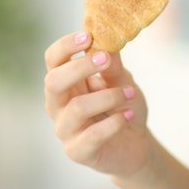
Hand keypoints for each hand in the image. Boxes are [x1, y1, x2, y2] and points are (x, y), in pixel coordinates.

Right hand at [43, 31, 151, 177]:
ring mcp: (65, 129)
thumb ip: (112, 64)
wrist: (136, 144)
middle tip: (105, 58)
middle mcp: (58, 105)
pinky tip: (129, 115)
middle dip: (79, 67)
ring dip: (109, 96)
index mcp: (65, 82)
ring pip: (77, 108)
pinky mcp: (77, 151)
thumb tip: (106, 40)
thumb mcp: (121, 81)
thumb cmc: (122, 107)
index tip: (87, 36)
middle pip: (53, 82)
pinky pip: (92, 135)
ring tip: (131, 93)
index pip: (52, 60)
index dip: (65, 46)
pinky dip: (114, 122)